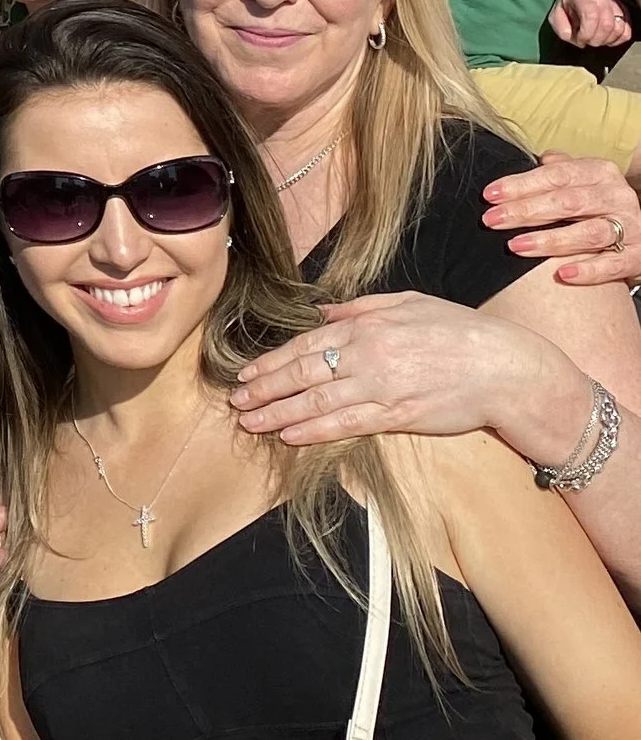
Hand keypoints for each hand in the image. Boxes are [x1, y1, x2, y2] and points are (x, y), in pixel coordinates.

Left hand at [229, 288, 596, 470]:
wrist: (505, 367)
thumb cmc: (459, 331)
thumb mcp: (408, 303)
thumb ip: (361, 308)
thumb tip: (322, 312)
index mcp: (366, 325)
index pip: (306, 345)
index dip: (272, 361)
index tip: (247, 373)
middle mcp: (366, 355)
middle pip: (303, 374)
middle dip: (265, 389)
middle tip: (236, 401)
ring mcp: (380, 387)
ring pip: (317, 403)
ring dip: (279, 414)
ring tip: (251, 422)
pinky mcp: (396, 416)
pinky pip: (346, 425)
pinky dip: (314, 431)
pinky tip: (290, 436)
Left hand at [489, 149, 640, 285]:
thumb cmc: (600, 204)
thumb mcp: (584, 180)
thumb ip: (560, 170)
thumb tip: (535, 159)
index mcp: (600, 172)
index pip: (556, 176)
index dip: (521, 185)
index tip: (490, 195)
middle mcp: (617, 197)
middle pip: (568, 203)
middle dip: (525, 211)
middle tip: (492, 221)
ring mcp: (631, 227)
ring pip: (588, 233)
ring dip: (550, 241)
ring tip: (516, 246)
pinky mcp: (638, 256)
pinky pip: (612, 265)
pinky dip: (588, 271)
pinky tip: (562, 275)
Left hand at [551, 0, 635, 52]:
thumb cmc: (567, 8)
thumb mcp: (556, 16)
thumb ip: (561, 29)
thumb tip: (575, 38)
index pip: (591, 17)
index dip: (586, 34)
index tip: (579, 40)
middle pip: (606, 25)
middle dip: (595, 40)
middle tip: (587, 41)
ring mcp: (615, 5)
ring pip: (618, 29)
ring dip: (606, 40)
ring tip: (595, 39)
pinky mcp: (623, 13)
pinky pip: (626, 31)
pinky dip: (617, 39)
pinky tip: (606, 39)